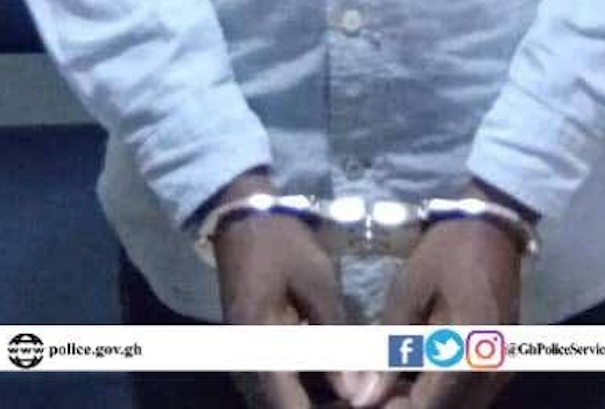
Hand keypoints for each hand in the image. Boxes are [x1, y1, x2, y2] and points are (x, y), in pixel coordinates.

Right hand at [198, 171, 373, 408]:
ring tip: (356, 380)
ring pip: (283, 390)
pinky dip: (306, 375)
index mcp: (259, 347)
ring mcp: (248, 351)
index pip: (288, 406)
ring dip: (315, 393)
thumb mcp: (316, 282)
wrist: (242, 214)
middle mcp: (247, 359)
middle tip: (362, 392)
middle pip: (284, 403)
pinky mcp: (254, 340)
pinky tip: (336, 366)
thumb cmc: (281, 244)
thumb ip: (335, 338)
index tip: (357, 407)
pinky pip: (280, 372)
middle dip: (324, 404)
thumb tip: (356, 390)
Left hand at [361, 179, 537, 407]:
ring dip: (427, 398)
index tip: (368, 395)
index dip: (393, 406)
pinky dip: (444, 390)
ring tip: (395, 377)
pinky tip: (419, 370)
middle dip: (409, 403)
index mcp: (470, 348)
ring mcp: (503, 367)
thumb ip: (388, 351)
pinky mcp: (504, 361)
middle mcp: (493, 368)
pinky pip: (472, 394)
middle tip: (379, 384)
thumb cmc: (447, 251)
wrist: (493, 226)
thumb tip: (365, 400)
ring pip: (461, 406)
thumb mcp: (409, 292)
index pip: (428, 407)